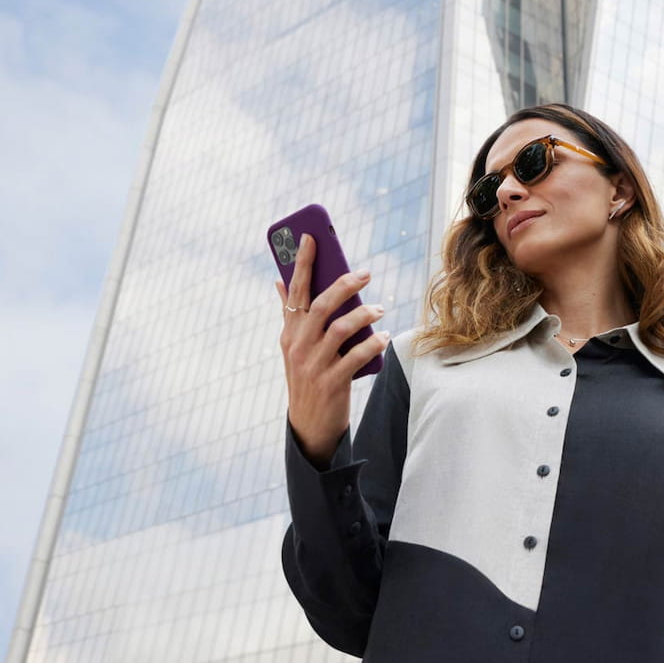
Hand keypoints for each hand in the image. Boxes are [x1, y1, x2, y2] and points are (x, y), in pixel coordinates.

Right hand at [274, 233, 388, 468]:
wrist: (309, 425)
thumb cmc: (307, 376)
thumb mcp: (295, 345)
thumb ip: (290, 313)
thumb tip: (279, 280)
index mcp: (290, 332)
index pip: (296, 291)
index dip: (303, 263)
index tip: (312, 237)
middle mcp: (298, 345)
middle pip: (321, 305)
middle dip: (344, 284)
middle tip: (366, 273)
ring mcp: (313, 365)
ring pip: (339, 329)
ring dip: (364, 315)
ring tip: (380, 309)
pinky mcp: (330, 383)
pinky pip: (354, 358)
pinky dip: (371, 345)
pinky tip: (384, 337)